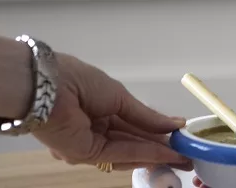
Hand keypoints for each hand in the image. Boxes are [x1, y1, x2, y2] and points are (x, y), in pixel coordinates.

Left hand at [34, 53, 190, 170]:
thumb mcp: (120, 96)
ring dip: (156, 155)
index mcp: (99, 111)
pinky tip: (164, 153)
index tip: (181, 137)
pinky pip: (118, 154)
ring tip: (182, 156)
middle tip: (187, 154)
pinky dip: (143, 154)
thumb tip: (175, 125)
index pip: (133, 126)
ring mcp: (88, 145)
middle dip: (161, 149)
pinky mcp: (84, 154)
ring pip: (128, 152)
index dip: (158, 133)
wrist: (47, 85)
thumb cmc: (77, 80)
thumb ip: (147, 116)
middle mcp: (94, 131)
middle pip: (133, 143)